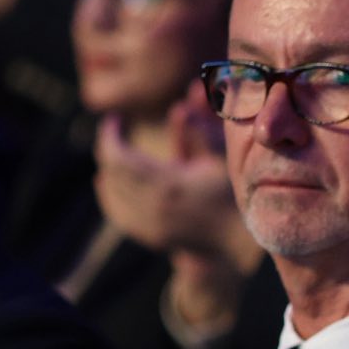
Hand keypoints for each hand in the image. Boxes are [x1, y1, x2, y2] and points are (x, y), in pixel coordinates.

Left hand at [92, 105, 253, 268]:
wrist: (240, 240)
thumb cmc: (232, 195)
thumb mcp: (219, 159)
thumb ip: (197, 132)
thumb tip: (178, 108)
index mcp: (166, 185)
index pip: (116, 157)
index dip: (109, 135)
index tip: (115, 118)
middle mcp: (152, 208)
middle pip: (110, 174)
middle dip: (108, 149)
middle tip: (115, 131)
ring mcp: (150, 227)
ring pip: (110, 195)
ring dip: (108, 172)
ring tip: (114, 154)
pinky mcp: (151, 237)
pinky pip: (118, 214)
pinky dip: (110, 195)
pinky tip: (109, 183)